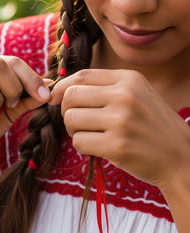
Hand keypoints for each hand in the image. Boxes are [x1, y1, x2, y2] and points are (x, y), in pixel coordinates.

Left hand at [50, 69, 189, 188]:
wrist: (181, 157)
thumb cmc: (153, 125)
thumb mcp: (138, 93)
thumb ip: (106, 87)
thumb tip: (64, 88)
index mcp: (129, 79)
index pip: (82, 75)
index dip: (62, 86)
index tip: (56, 97)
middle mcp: (124, 96)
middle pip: (71, 95)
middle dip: (65, 109)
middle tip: (75, 120)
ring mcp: (121, 121)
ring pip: (71, 119)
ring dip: (72, 129)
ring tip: (87, 133)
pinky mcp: (117, 146)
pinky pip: (79, 141)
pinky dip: (82, 145)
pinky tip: (96, 146)